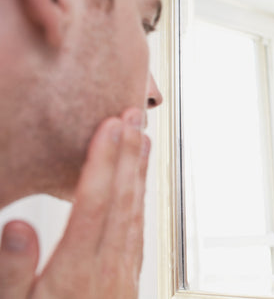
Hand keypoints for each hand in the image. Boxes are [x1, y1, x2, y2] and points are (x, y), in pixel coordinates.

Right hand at [0, 108, 149, 297]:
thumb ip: (14, 274)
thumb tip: (18, 227)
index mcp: (76, 273)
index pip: (93, 205)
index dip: (102, 163)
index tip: (109, 127)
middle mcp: (108, 266)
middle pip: (121, 200)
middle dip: (127, 155)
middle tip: (133, 116)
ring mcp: (123, 270)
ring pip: (135, 211)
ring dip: (139, 172)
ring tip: (142, 138)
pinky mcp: (128, 275)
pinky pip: (138, 229)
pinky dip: (140, 199)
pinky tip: (139, 184)